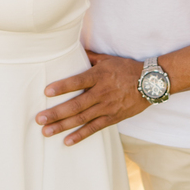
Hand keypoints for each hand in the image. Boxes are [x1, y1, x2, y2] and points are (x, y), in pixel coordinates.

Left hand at [35, 53, 149, 145]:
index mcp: (99, 76)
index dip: (62, 87)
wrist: (150, 83)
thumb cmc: (126, 68)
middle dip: (56, 113)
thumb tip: (71, 49)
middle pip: (76, 104)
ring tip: (46, 132)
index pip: (78, 81)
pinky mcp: (113, 118)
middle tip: (39, 119)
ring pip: (82, 119)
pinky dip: (81, 135)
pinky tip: (67, 141)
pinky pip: (94, 128)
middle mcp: (102, 92)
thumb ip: (89, 56)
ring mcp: (107, 107)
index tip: (46, 91)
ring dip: (63, 126)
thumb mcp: (108, 59)